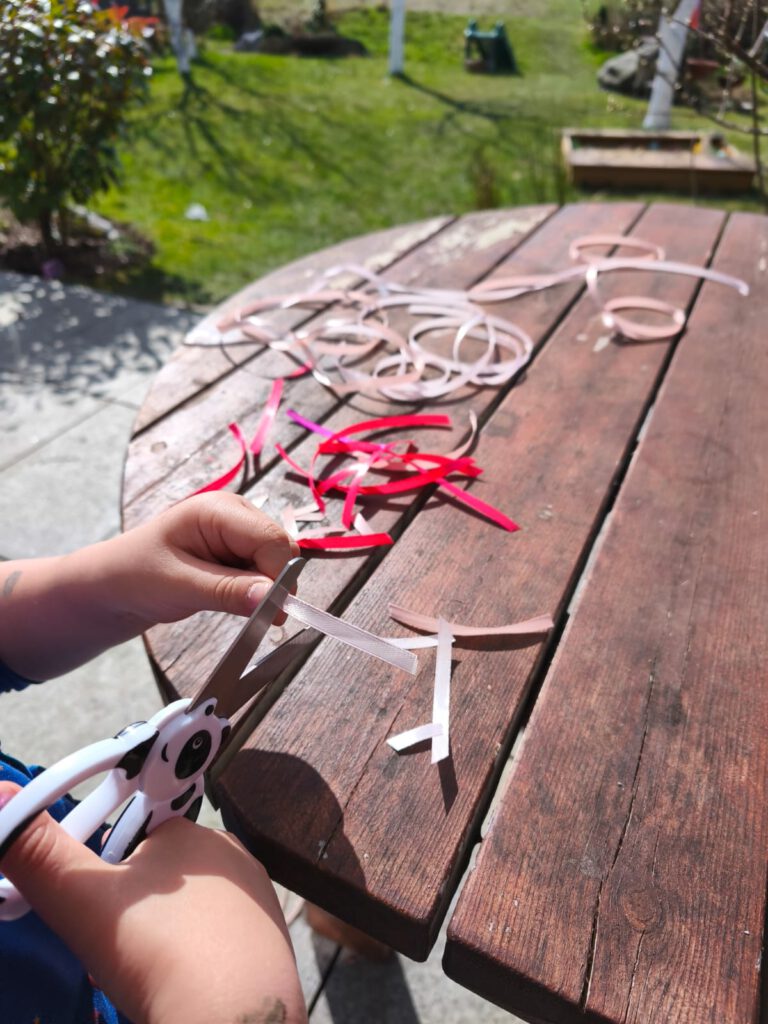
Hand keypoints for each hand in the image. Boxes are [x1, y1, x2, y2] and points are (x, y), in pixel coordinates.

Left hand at [0, 492, 299, 678]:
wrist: (112, 585)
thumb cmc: (135, 577)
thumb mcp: (180, 587)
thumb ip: (229, 592)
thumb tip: (275, 603)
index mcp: (218, 510)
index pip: (272, 540)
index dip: (278, 577)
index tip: (272, 614)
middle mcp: (234, 513)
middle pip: (280, 548)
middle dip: (273, 583)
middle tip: (250, 612)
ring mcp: (237, 530)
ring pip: (276, 561)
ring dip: (263, 588)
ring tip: (229, 601)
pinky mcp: (237, 549)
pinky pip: (264, 570)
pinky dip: (256, 589)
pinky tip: (231, 597)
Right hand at [0, 782, 306, 1023]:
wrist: (234, 1020)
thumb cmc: (158, 950)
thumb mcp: (84, 901)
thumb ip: (39, 853)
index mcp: (191, 832)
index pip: (133, 842)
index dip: (105, 880)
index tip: (96, 914)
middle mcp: (231, 855)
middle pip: (159, 881)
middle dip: (130, 914)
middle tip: (115, 952)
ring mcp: (257, 900)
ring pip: (187, 914)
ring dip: (159, 938)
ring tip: (143, 974)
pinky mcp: (270, 943)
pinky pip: (216, 943)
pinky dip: (192, 960)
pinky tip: (177, 986)